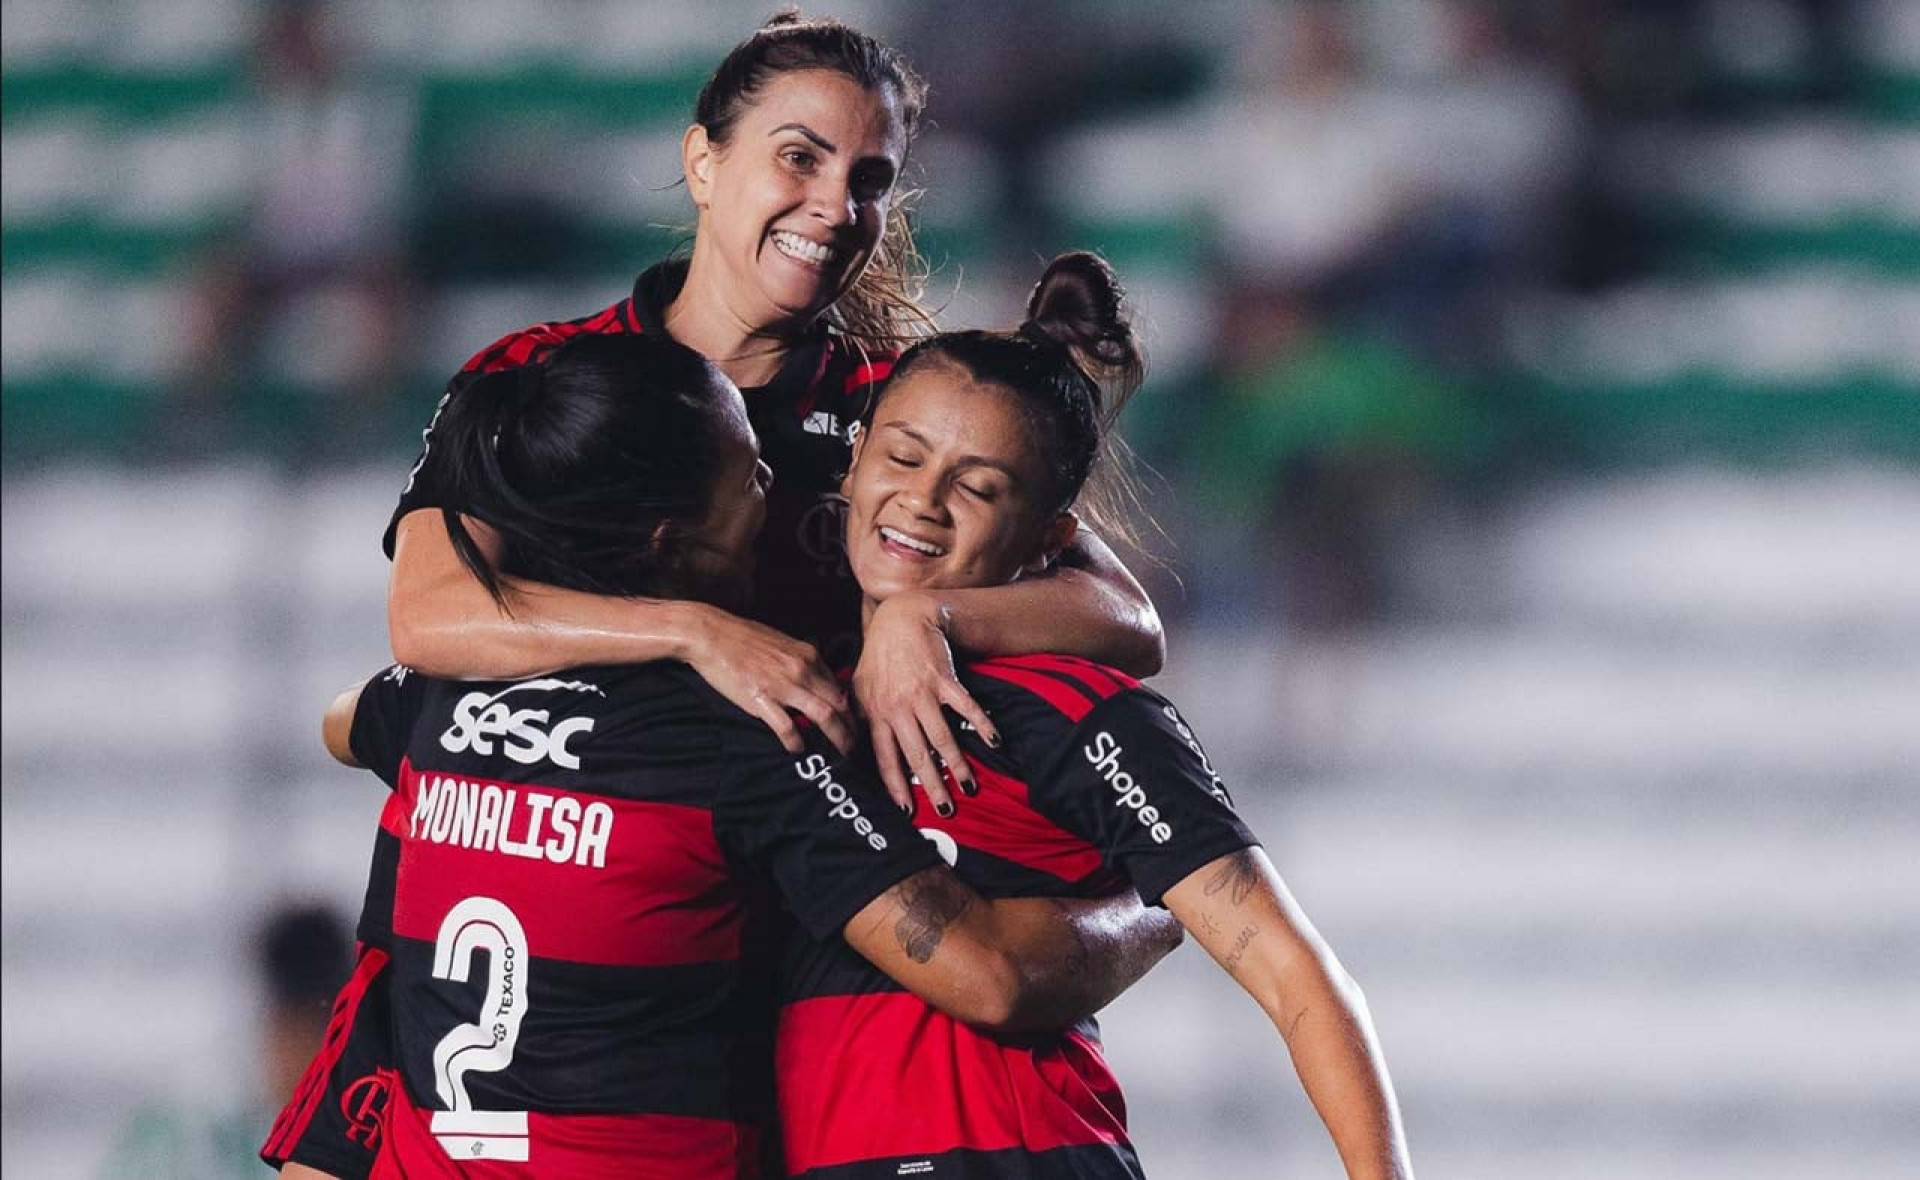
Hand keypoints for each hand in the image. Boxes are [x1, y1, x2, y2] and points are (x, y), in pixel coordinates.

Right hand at [679, 603, 854, 754]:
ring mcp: (783, 686)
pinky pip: (787, 727)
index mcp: (808, 655)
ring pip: (823, 716)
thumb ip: (800, 661)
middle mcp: (801, 670)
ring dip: (837, 737)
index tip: (852, 722)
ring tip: (842, 753)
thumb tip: (814, 678)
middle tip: (855, 745)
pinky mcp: (762, 700)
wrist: (711, 635)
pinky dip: (796, 742)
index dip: (850, 708)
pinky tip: (798, 749)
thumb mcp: (782, 643)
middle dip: (851, 727)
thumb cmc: (743, 637)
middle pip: (839, 703)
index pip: (839, 686)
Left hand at [852, 593, 999, 815]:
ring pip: (941, 737)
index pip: (885, 758)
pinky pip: (966, 707)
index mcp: (876, 713)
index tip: (907, 810)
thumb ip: (859, 718)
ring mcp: (922, 693)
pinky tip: (994, 741)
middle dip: (932, 786)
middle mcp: (898, 707)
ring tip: (969, 786)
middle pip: (917, 755)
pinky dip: (982, 724)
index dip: (896, 786)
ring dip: (957, 765)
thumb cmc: (879, 655)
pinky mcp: (944, 679)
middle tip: (946, 810)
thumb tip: (853, 749)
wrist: (901, 618)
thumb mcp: (859, 687)